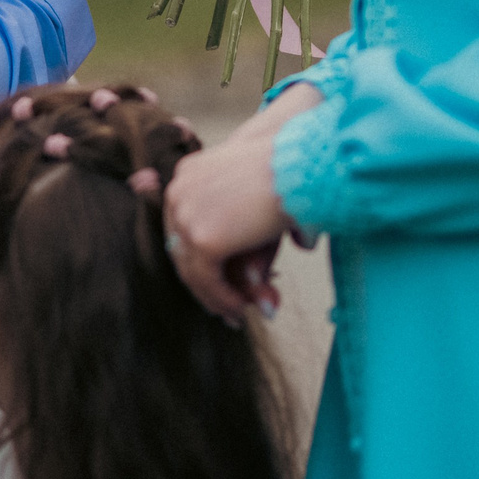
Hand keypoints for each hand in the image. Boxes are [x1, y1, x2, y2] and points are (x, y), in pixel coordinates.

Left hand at [163, 82, 322, 322]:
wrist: (300, 165)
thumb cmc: (290, 177)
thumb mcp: (259, 207)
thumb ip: (249, 240)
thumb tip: (259, 280)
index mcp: (187, 174)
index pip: (183, 225)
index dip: (199, 256)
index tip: (217, 279)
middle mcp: (178, 191)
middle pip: (182, 248)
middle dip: (203, 281)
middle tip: (223, 306)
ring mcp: (186, 215)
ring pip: (191, 269)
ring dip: (212, 296)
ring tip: (234, 312)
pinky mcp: (202, 239)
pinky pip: (206, 281)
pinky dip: (221, 299)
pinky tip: (240, 308)